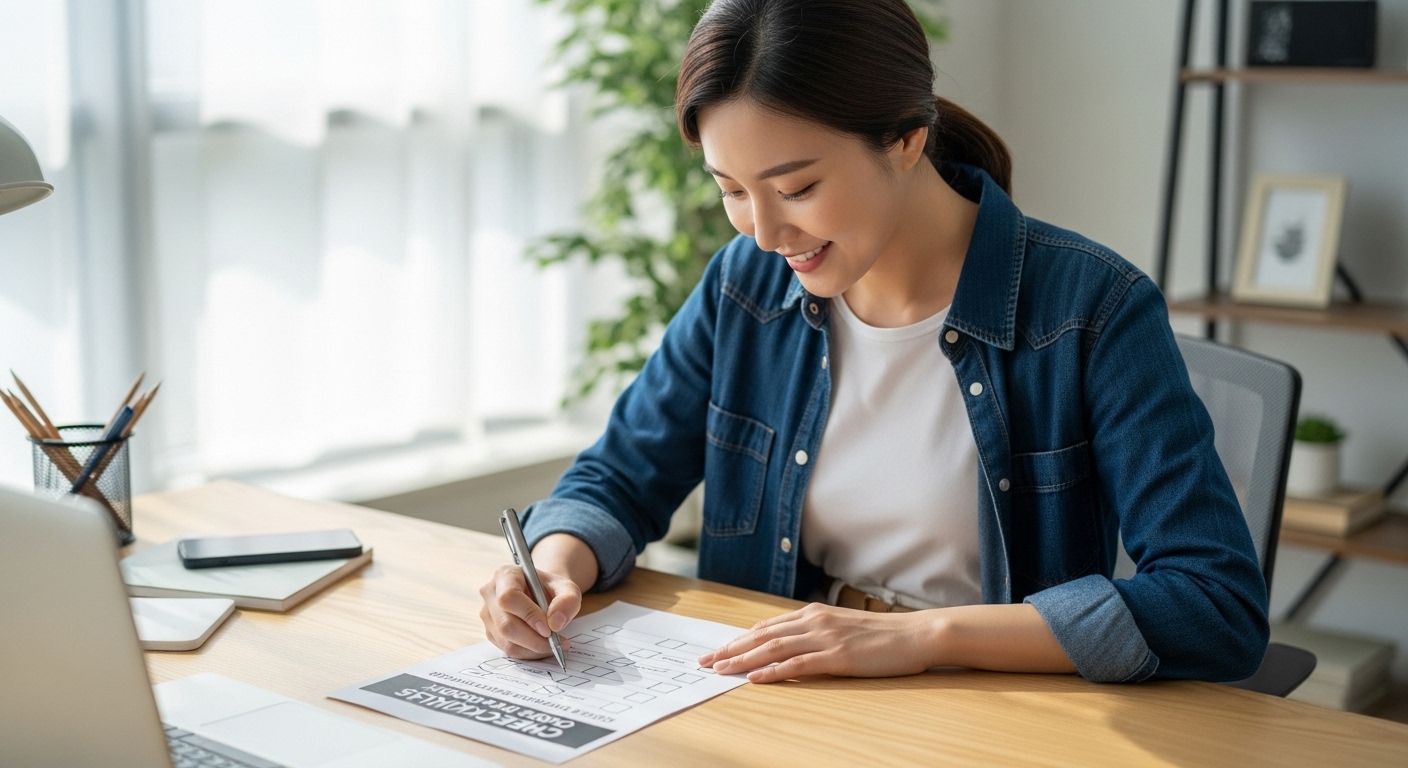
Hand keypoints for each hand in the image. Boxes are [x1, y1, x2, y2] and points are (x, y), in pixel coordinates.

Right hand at [478, 565, 581, 658]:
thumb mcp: (568, 588)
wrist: (542, 595)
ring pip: (506, 642)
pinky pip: (508, 650)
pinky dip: (528, 653)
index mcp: (506, 575)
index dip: (529, 615)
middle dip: (534, 640)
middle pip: (506, 625)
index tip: (549, 628)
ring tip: (554, 645)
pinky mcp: (491, 632)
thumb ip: (567, 601)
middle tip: (556, 642)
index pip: (509, 597)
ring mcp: (488, 615)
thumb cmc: (551, 589)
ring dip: (533, 649)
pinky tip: (542, 646)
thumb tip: (555, 623)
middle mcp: (491, 594)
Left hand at [698, 603, 942, 682]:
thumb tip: (786, 642)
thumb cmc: (881, 635)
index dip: (738, 639)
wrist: (916, 634)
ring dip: (743, 660)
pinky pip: (798, 664)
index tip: (716, 650)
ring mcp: (825, 638)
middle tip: (705, 661)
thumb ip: (814, 631)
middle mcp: (814, 621)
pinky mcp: (838, 657)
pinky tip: (755, 678)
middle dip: (730, 649)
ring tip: (720, 669)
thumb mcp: (841, 626)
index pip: (765, 626)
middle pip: (761, 635)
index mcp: (813, 613)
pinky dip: (773, 671)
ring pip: (773, 648)